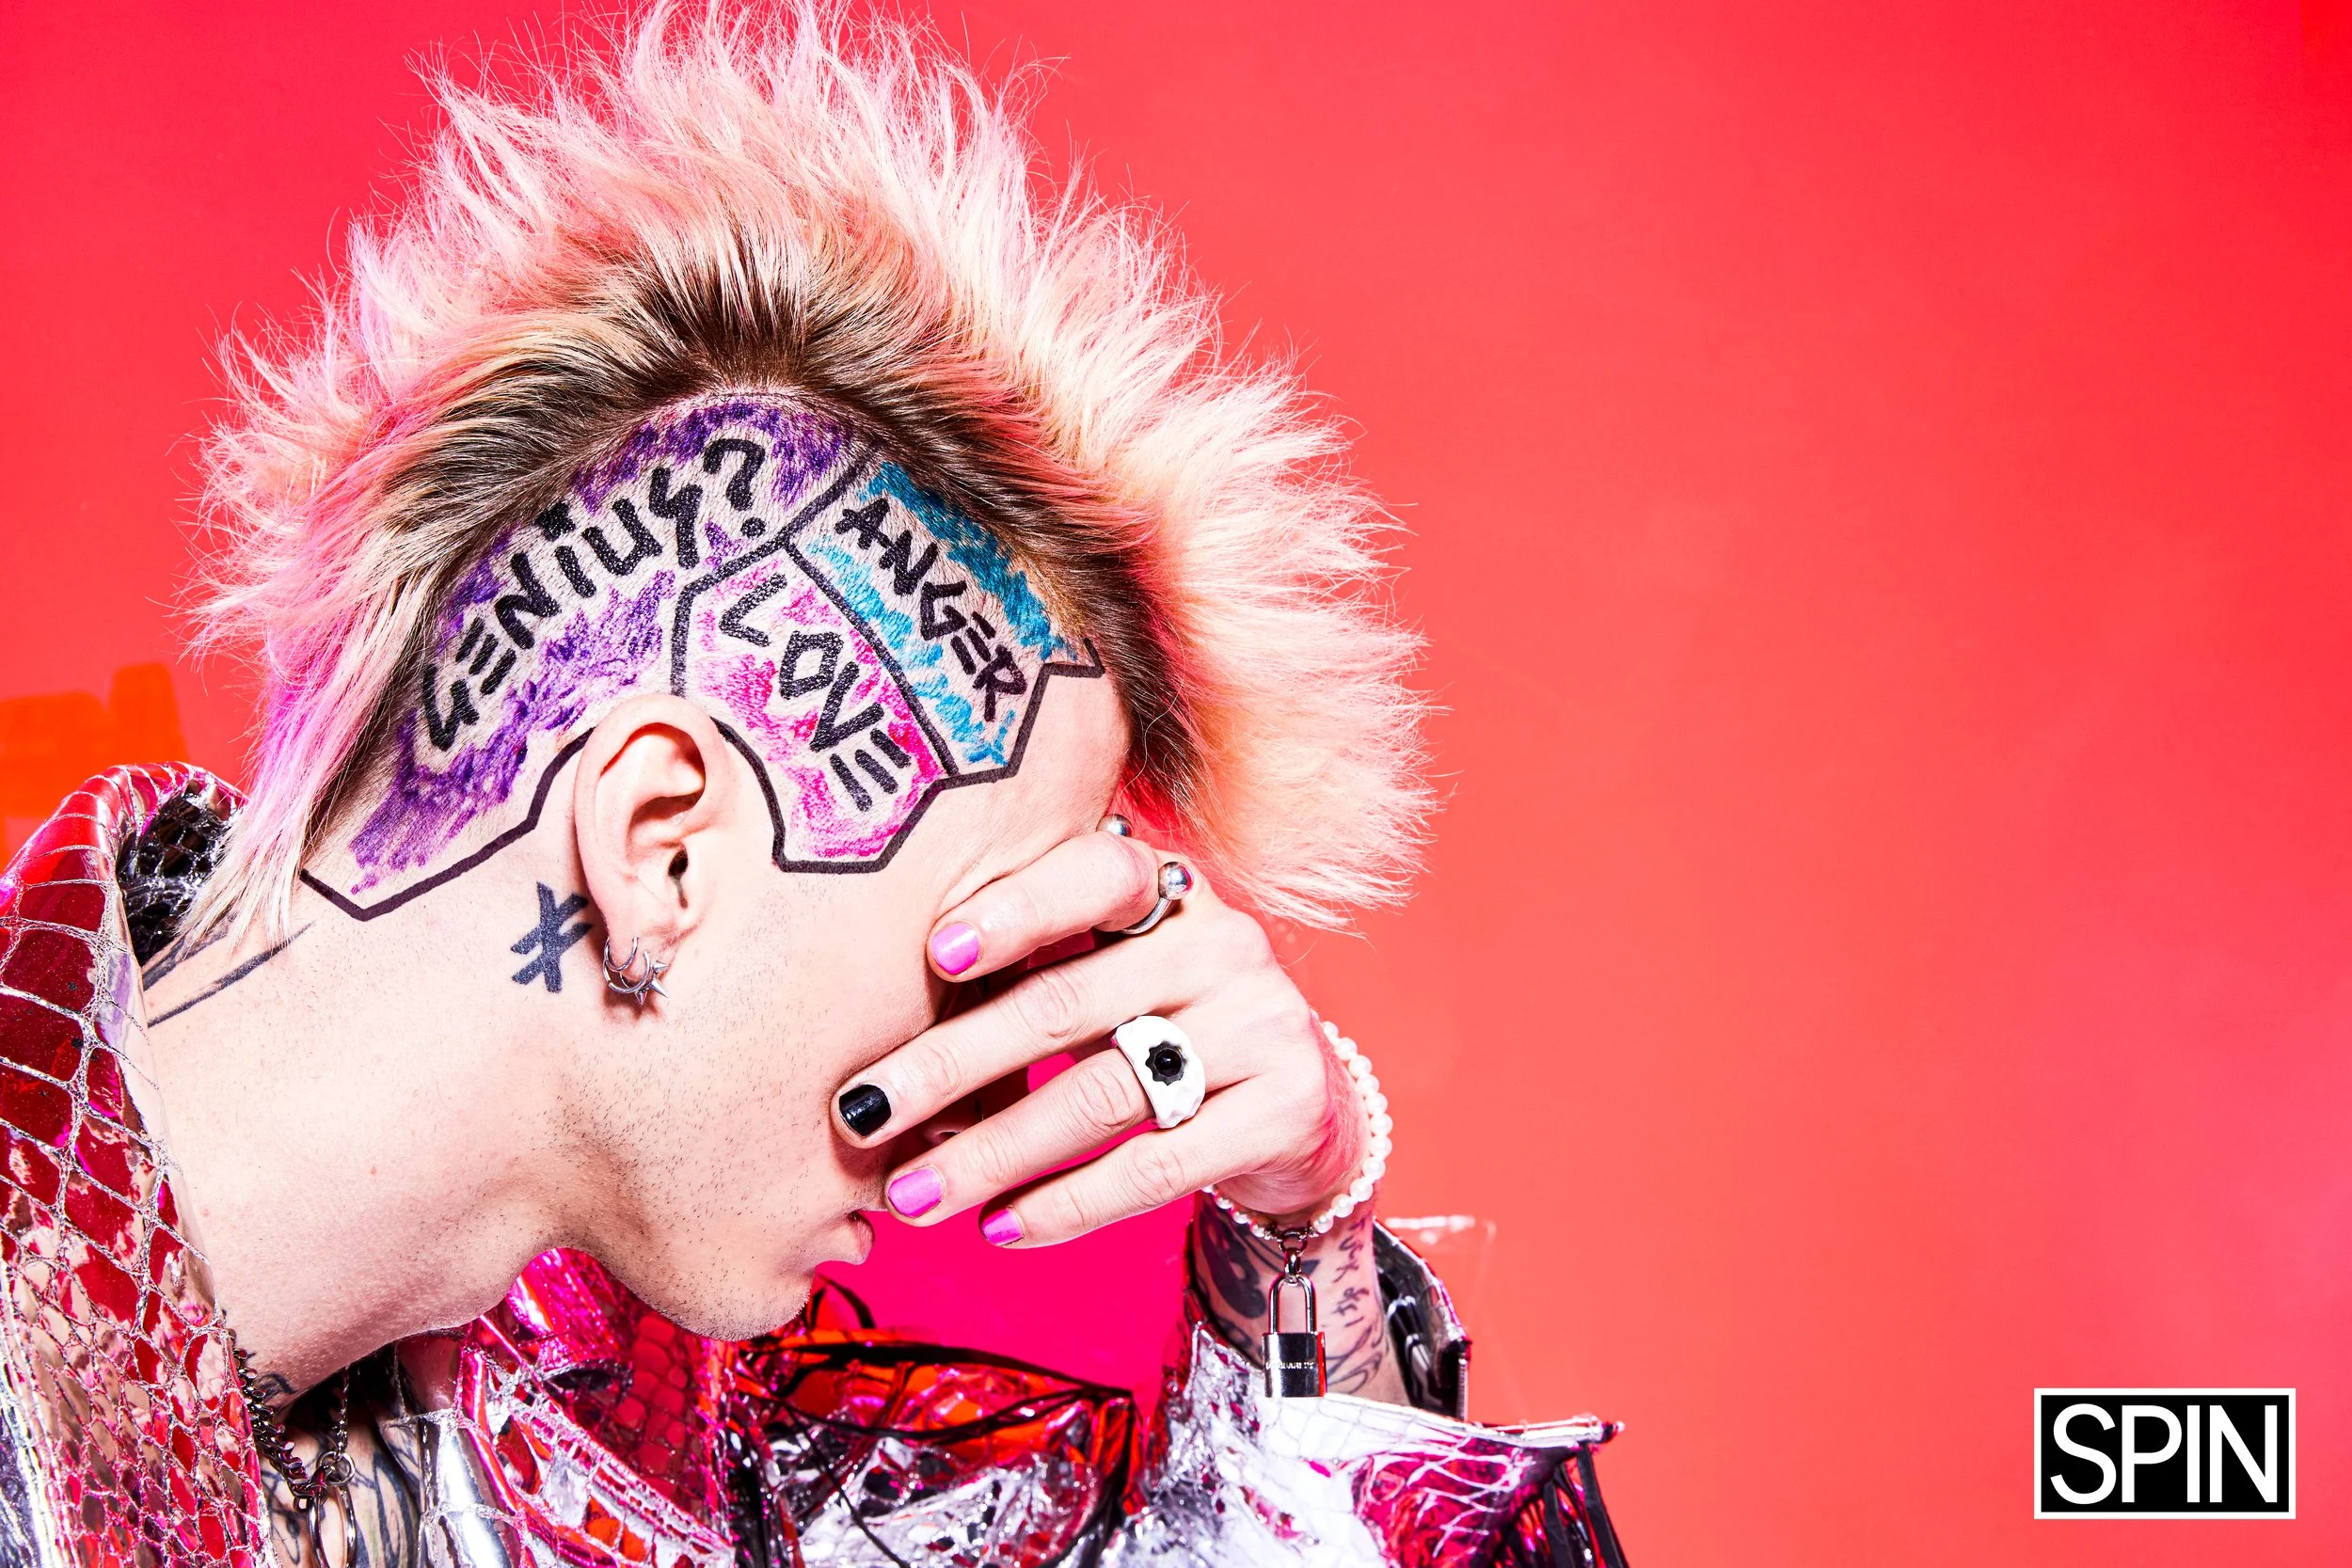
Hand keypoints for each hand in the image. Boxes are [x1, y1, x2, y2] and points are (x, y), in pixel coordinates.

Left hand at [831, 821, 1366, 1245]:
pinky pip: (1154, 1166)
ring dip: (991, 1153)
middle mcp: (1222, 941)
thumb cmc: (1164, 1026)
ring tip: (910, 1197)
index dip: (1017, 910)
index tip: (934, 951)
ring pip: (1100, 1095)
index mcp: (1168, 889)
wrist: (1304, 1106)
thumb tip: (877, 1030)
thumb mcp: (1113, 975)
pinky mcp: (1284, 1109)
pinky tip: (999, 1227)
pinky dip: (1065, 1204)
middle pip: (1065, 1004)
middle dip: (950, 1064)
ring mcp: (1262, 1023)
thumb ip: (1029, 970)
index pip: (1095, 874)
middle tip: (860, 1113)